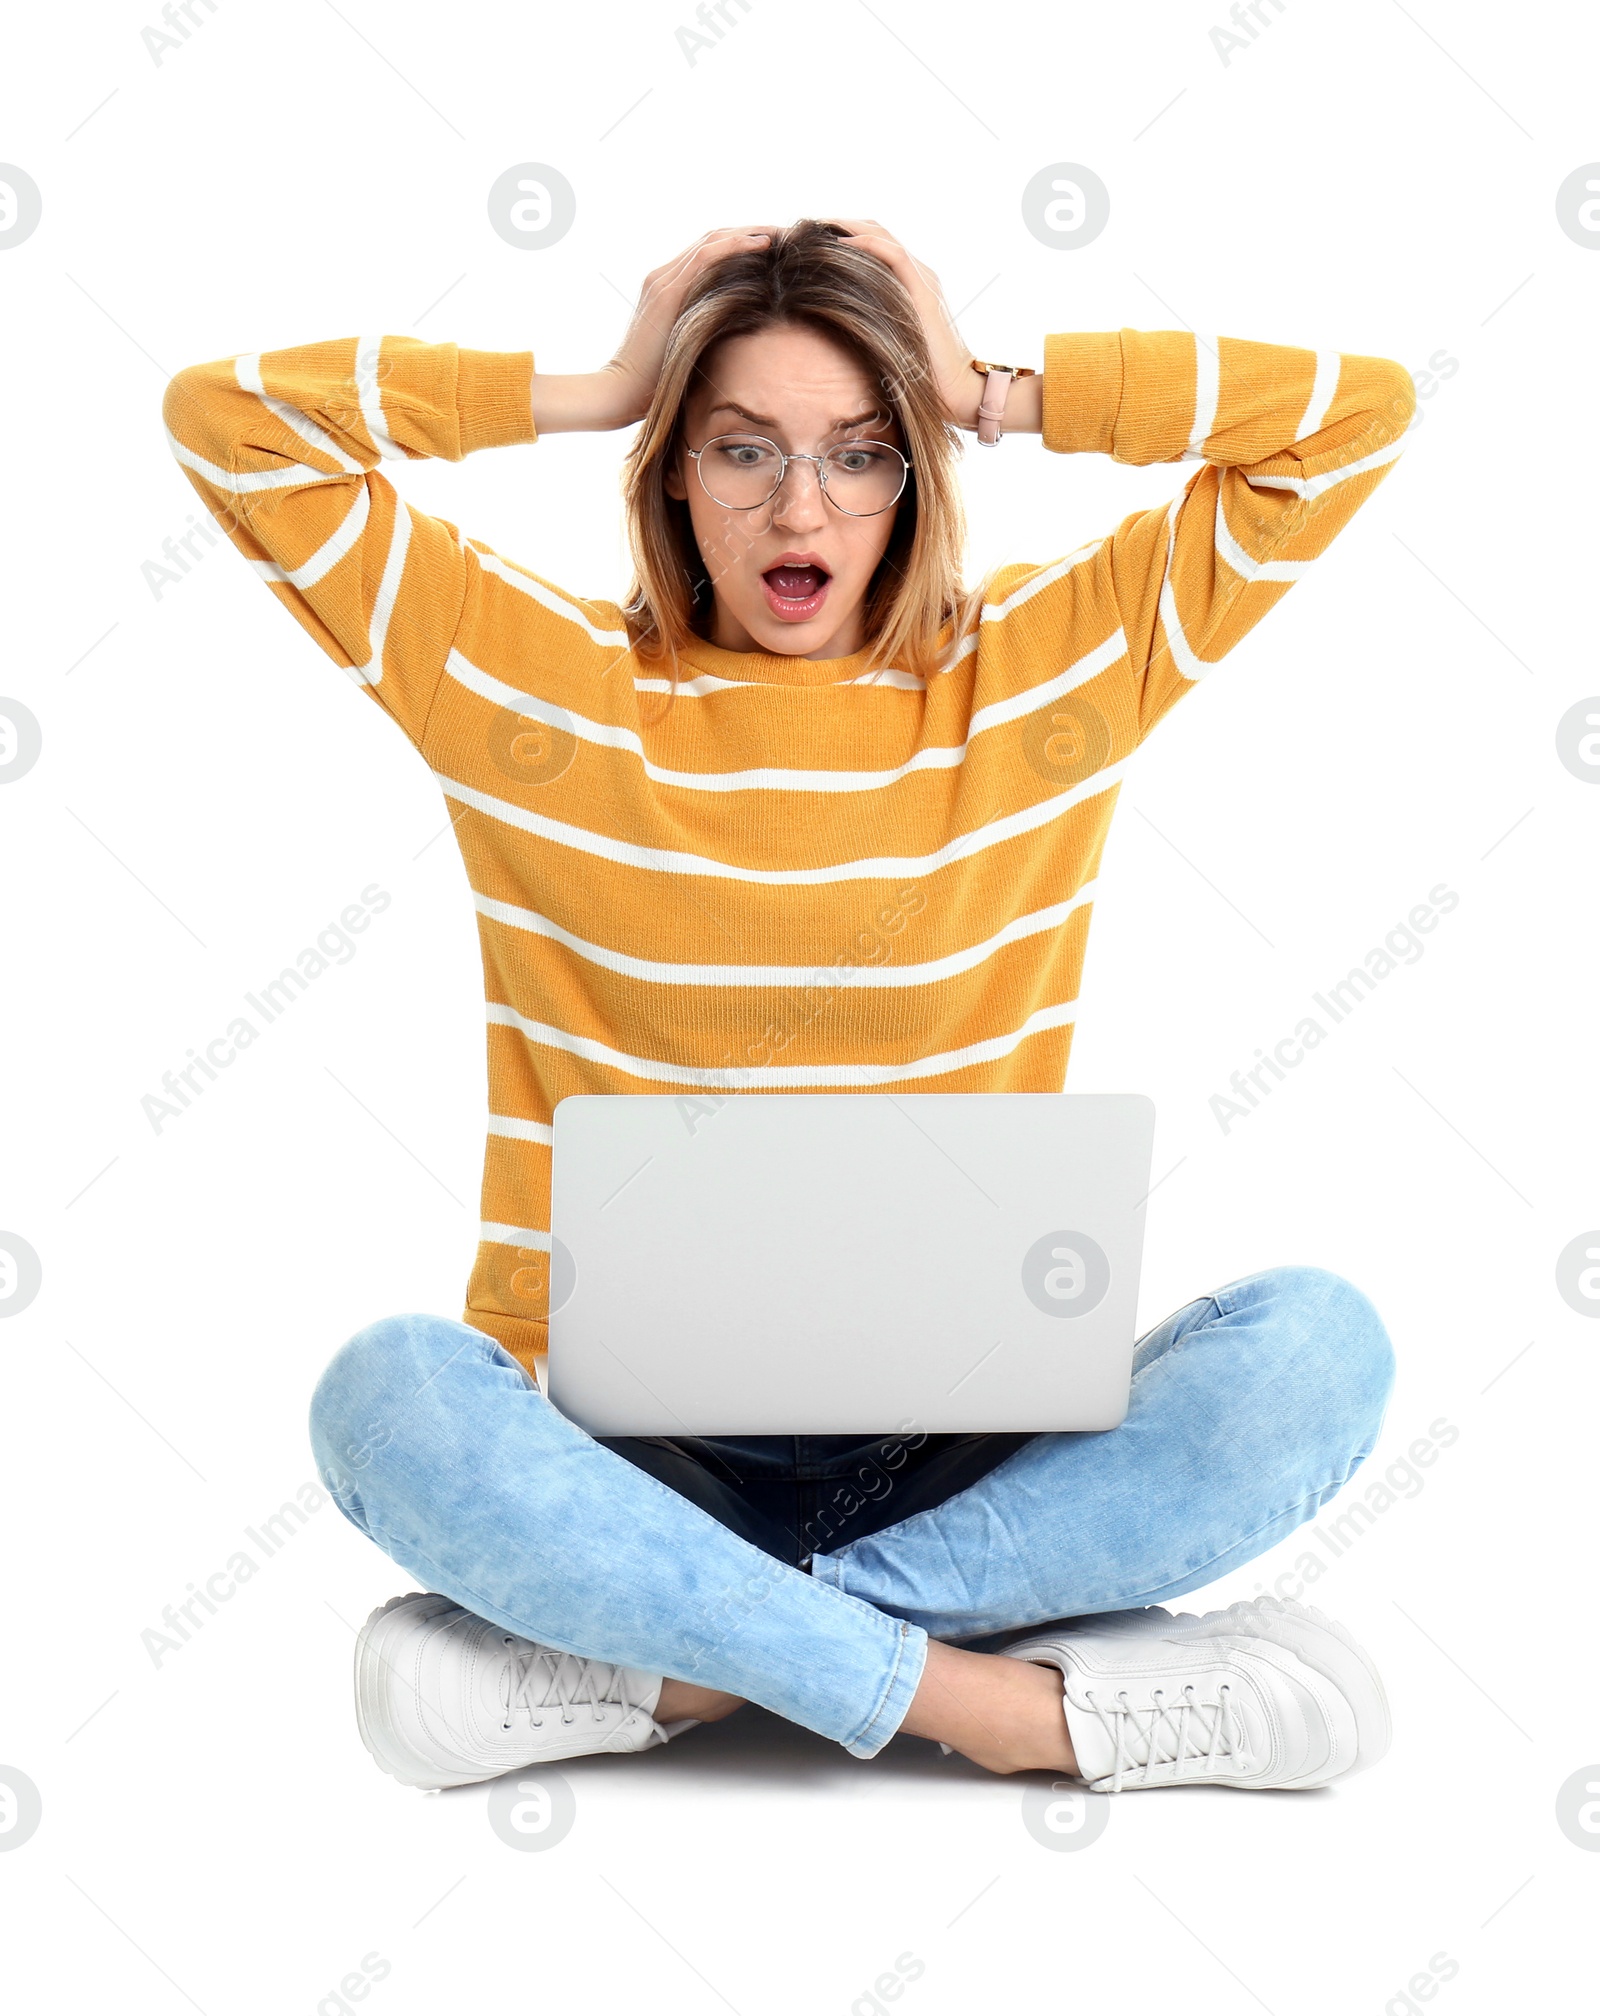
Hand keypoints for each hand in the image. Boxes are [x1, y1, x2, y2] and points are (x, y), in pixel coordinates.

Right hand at [599, 226, 776, 423]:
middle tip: (786, 234)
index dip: (742, 246)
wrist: (619, 392)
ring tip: (781, 234)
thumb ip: (706, 336)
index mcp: (668, 289)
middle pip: (714, 240)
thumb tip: (740, 342)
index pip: (710, 254)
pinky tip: (763, 245)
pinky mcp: (667, 291)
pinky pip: (706, 256)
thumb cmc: (654, 385)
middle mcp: (664, 277)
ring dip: (750, 233)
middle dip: (751, 232)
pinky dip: (736, 245)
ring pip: (712, 241)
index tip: (775, 250)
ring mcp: (663, 281)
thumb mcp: (687, 352)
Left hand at [820, 219, 982, 428]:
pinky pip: (893, 255)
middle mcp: (919, 273)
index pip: (876, 243)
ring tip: (816, 227)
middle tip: (806, 227)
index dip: (845, 235)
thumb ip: (870, 326)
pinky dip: (866, 245)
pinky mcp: (924, 292)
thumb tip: (834, 330)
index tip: (812, 239)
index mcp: (911, 282)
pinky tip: (840, 245)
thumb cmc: (922, 377)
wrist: (959, 390)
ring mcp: (923, 280)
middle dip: (840, 224)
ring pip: (882, 235)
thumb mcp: (889, 344)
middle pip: (876, 231)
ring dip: (846, 227)